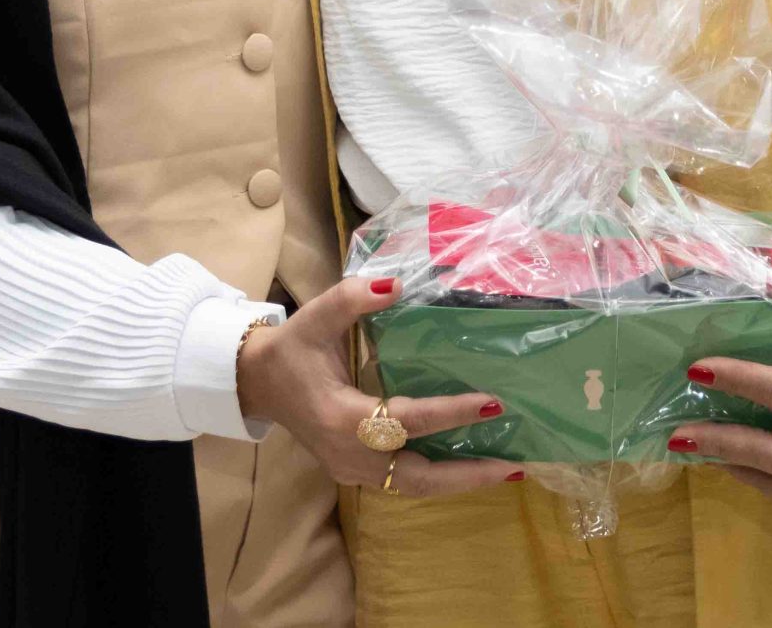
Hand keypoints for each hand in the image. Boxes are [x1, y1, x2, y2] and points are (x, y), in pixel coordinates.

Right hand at [236, 276, 520, 497]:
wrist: (258, 384)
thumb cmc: (291, 350)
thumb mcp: (315, 317)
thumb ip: (352, 298)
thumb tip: (396, 284)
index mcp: (342, 418)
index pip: (408, 420)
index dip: (451, 412)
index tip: (492, 403)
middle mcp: (350, 454)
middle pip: (419, 477)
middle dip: (467, 475)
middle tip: (513, 465)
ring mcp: (352, 471)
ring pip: (414, 487)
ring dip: (459, 482)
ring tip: (503, 469)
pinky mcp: (355, 474)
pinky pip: (403, 482)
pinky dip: (438, 477)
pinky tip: (469, 465)